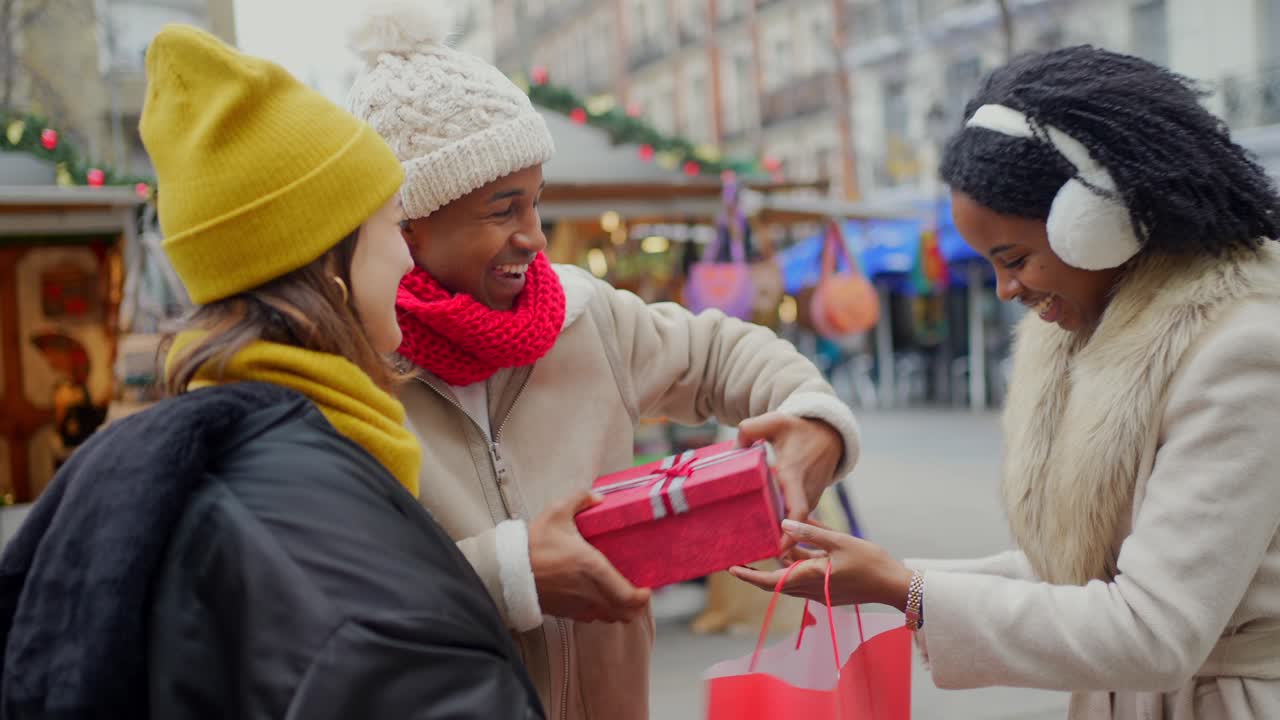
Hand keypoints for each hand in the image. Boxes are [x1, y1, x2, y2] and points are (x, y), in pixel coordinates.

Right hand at [528, 490, 650, 622]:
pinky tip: (597, 596)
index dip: (643, 596)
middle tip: (637, 589)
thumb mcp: (557, 512)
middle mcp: (590, 593)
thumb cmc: (533, 543)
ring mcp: (578, 606)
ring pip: (610, 618)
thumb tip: (598, 497)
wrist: (507, 571)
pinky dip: (601, 611)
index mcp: (594, 568)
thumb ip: (581, 499)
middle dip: (635, 605)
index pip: (629, 597)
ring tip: (620, 593)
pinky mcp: (566, 613)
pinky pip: (592, 618)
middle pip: (625, 613)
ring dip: (619, 609)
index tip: (648, 587)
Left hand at [729, 519, 912, 609]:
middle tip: (740, 558)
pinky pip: (804, 577)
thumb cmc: (870, 563)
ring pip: (790, 578)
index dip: (749, 576)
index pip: (770, 582)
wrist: (894, 586)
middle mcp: (811, 589)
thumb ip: (810, 532)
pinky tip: (795, 546)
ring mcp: (819, 592)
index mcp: (810, 578)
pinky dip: (797, 564)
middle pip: (776, 582)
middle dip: (757, 572)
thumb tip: (784, 522)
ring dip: (779, 565)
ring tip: (766, 546)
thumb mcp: (839, 541)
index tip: (731, 568)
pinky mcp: (828, 589)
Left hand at [737, 413, 842, 549]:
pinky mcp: (808, 501)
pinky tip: (760, 530)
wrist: (829, 435)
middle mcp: (805, 492)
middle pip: (791, 524)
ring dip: (777, 534)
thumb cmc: (800, 429)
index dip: (790, 532)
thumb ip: (749, 430)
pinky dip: (781, 524)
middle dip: (774, 540)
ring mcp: (809, 499)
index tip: (777, 548)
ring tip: (750, 546)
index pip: (797, 509)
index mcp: (794, 476)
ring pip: (793, 523)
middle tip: (747, 554)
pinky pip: (794, 517)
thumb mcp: (774, 421)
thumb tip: (734, 449)